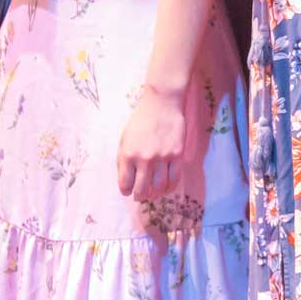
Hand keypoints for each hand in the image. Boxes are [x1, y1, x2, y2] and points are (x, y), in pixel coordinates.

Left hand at [117, 84, 189, 200]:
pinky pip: (174, 179)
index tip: (128, 190)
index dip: (126, 191)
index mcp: (128, 154)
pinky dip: (169, 188)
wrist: (162, 103)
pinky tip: (166, 187)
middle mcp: (144, 158)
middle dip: (140, 196)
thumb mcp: (124, 139)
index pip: (125, 184)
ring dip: (155, 194)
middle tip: (141, 195)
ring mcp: (162, 157)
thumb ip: (123, 160)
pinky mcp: (177, 155)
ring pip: (159, 188)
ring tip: (154, 193)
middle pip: (142, 190)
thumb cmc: (141, 121)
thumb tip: (126, 182)